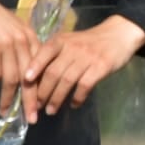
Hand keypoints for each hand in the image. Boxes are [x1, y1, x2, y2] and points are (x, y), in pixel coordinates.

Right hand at [0, 0, 39, 115]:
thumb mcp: (12, 30)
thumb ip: (21, 48)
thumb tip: (25, 73)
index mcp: (31, 37)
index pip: (42, 68)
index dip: (41, 89)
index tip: (40, 106)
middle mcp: (23, 41)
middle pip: (30, 77)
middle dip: (30, 101)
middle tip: (30, 119)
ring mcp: (8, 43)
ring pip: (12, 78)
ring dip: (8, 98)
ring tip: (4, 112)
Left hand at [22, 14, 144, 121]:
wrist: (119, 34)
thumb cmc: (89, 41)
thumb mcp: (70, 41)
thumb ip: (54, 55)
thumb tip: (35, 79)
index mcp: (62, 40)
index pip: (45, 52)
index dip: (35, 66)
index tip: (26, 80)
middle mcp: (73, 48)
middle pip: (53, 72)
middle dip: (43, 91)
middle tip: (37, 105)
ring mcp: (87, 57)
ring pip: (67, 81)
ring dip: (57, 98)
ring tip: (51, 110)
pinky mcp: (101, 67)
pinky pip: (85, 85)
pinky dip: (77, 97)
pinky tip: (74, 104)